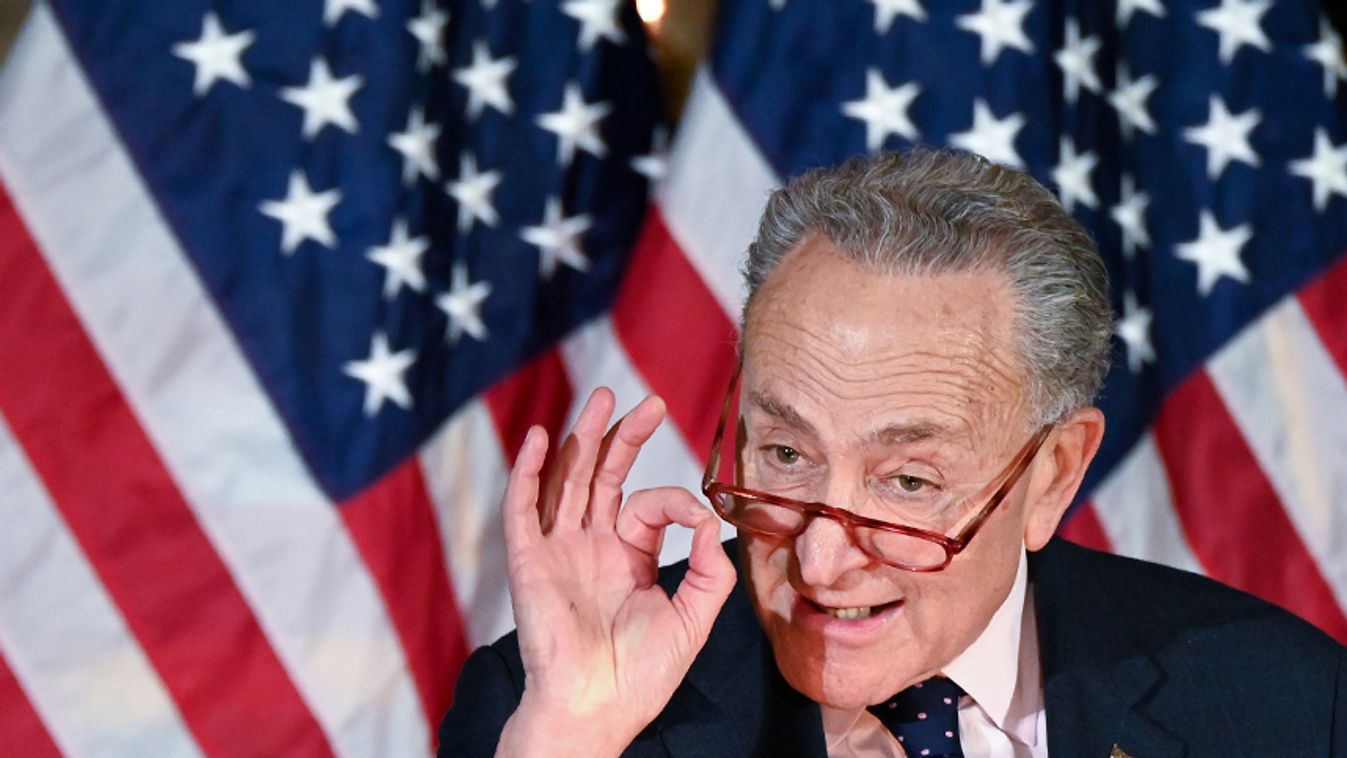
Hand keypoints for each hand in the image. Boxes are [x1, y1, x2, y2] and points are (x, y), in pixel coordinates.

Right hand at [496, 389, 736, 756]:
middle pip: (603, 476)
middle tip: (648, 401)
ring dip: (582, 438)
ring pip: (567, 480)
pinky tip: (543, 438)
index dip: (675, 501)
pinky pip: (523, 509)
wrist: (597, 709)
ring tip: (601, 398)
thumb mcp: (693, 620)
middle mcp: (591, 547)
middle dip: (623, 437)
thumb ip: (709, 571)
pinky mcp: (528, 562)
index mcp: (628, 559)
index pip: (648, 505)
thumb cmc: (642, 676)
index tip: (696, 516)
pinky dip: (529, 472)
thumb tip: (706, 520)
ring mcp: (558, 551)